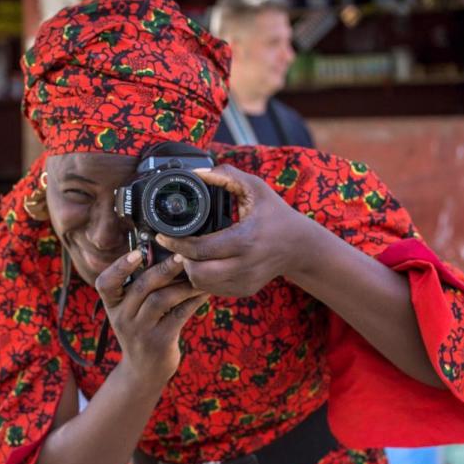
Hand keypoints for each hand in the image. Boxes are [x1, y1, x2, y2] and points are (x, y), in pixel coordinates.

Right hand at [95, 251, 208, 389]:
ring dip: (183, 285)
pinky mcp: (160, 341)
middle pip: (141, 287)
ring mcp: (140, 331)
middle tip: (182, 256)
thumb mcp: (130, 311)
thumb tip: (165, 253)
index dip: (118, 267)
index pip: (105, 283)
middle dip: (163, 269)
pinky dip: (193, 300)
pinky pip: (179, 314)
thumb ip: (140, 287)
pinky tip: (204, 291)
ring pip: (161, 300)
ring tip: (198, 275)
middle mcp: (122, 318)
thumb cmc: (140, 331)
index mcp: (113, 306)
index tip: (136, 253)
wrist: (144, 371)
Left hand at [156, 165, 310, 297]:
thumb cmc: (275, 213)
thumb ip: (225, 176)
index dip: (176, 243)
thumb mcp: (255, 187)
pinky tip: (203, 264)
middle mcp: (246, 265)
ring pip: (202, 285)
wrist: (300, 245)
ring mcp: (245, 281)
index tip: (163, 235)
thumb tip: (196, 173)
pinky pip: (213, 290)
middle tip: (175, 246)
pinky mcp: (245, 290)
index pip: (200, 249)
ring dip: (190, 270)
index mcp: (245, 239)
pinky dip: (203, 279)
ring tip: (187, 254)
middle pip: (197, 273)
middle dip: (180, 259)